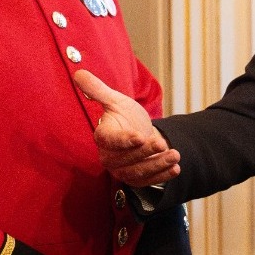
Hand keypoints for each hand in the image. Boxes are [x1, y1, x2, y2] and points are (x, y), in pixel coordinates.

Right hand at [73, 70, 180, 186]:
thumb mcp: (114, 100)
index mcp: (103, 137)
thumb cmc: (125, 116)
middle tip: (161, 143)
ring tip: (174, 155)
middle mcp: (110, 156)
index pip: (109, 141)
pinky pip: (147, 181)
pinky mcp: (135, 179)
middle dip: (145, 152)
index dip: (124, 141)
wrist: (138, 132)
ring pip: (137, 172)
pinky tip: (175, 169)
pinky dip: (162, 176)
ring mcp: (122, 170)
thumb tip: (79, 72)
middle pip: (125, 159)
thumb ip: (97, 89)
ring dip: (157, 165)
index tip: (139, 137)